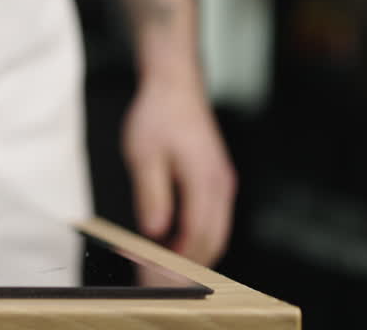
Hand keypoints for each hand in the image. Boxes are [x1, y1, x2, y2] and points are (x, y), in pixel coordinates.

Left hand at [121, 70, 235, 265]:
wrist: (175, 85)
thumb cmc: (157, 115)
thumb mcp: (143, 156)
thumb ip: (151, 196)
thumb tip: (154, 233)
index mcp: (205, 180)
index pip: (195, 236)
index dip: (175, 262)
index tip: (151, 275)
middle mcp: (221, 186)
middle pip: (211, 242)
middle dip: (187, 267)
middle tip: (156, 280)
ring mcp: (223, 183)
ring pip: (216, 234)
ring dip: (192, 254)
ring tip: (161, 267)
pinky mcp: (217, 180)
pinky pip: (213, 220)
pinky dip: (196, 237)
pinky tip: (172, 243)